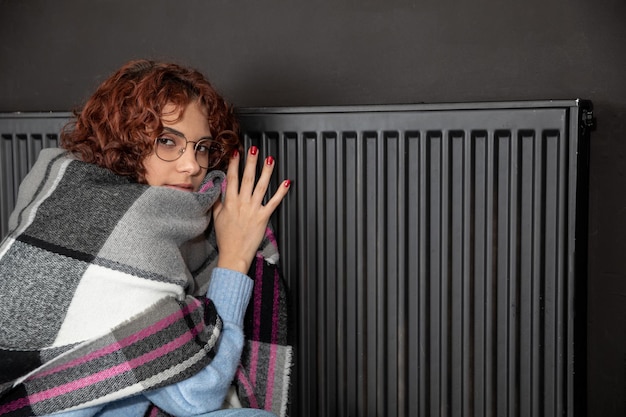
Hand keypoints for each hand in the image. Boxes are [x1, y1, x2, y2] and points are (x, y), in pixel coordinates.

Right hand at [212, 146, 290, 273]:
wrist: (233, 254)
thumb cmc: (226, 238)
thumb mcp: (216, 217)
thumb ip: (218, 201)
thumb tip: (217, 189)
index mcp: (229, 202)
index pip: (232, 178)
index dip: (234, 164)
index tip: (236, 152)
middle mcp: (241, 203)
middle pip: (246, 178)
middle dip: (250, 162)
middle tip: (254, 148)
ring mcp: (253, 209)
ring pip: (260, 186)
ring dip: (266, 171)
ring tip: (270, 159)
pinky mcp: (263, 217)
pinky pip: (274, 202)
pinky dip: (280, 192)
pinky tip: (286, 183)